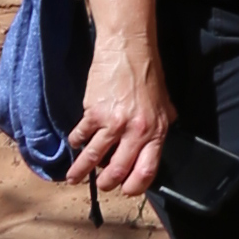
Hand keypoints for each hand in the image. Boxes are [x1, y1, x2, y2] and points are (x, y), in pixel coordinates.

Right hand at [67, 31, 173, 205]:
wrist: (128, 49)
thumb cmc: (148, 74)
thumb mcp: (164, 103)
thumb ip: (161, 125)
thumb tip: (156, 145)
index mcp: (156, 132)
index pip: (146, 172)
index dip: (134, 187)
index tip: (125, 190)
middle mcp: (136, 132)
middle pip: (117, 171)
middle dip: (106, 184)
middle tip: (101, 185)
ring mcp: (113, 124)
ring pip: (93, 159)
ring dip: (81, 171)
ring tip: (73, 178)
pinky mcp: (93, 114)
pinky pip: (81, 137)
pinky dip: (76, 143)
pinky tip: (75, 143)